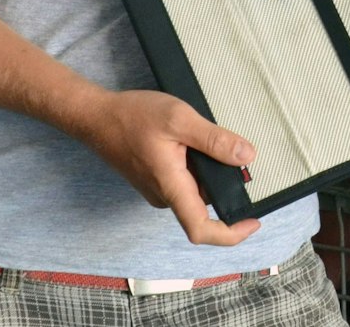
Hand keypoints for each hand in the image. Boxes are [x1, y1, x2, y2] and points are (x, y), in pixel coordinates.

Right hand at [72, 89, 260, 246]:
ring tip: (208, 138)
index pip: (201, 229)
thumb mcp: (179, 119)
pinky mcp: (156, 179)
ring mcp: (159, 188)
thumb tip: (246, 156)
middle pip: (206, 204)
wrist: (96, 116)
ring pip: (197, 189)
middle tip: (233, 149)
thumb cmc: (131, 116)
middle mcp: (165, 195)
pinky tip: (192, 139)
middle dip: (225, 183)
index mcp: (171, 187)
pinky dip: (198, 165)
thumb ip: (214, 139)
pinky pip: (186, 180)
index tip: (253, 221)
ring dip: (211, 171)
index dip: (231, 233)